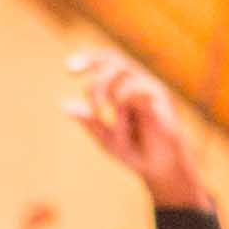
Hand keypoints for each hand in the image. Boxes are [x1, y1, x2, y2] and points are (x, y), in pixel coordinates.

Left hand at [65, 50, 210, 211]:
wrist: (163, 169)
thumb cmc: (138, 152)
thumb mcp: (107, 139)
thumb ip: (90, 122)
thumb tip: (64, 105)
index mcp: (126, 89)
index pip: (108, 61)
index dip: (89, 59)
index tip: (68, 68)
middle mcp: (139, 84)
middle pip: (114, 60)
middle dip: (94, 72)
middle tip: (88, 97)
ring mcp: (151, 89)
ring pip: (123, 70)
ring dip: (104, 88)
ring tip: (101, 111)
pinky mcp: (161, 98)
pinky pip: (137, 88)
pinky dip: (121, 97)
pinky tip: (115, 110)